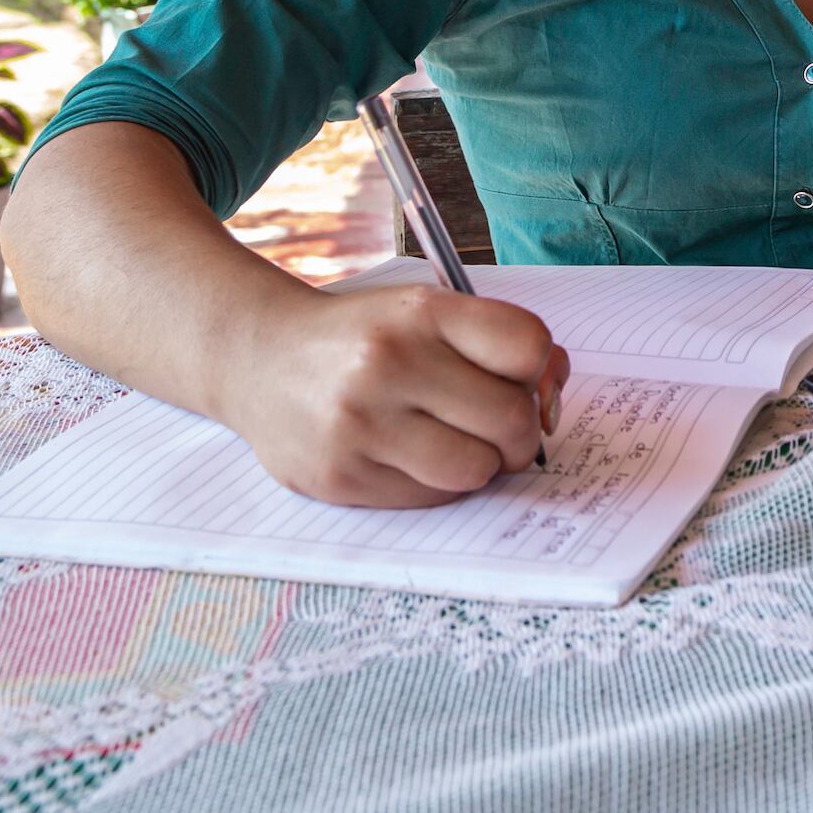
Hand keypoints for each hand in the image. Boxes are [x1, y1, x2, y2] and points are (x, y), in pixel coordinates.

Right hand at [228, 284, 569, 508]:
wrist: (259, 356)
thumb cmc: (365, 337)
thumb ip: (496, 345)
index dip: (539, 371)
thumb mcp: (426, 313)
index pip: (528, 347)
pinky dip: (435, 484)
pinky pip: (430, 499)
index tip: (520, 379)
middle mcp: (389, 363)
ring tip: (452, 442)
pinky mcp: (340, 476)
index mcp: (421, 312)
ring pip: (476, 471)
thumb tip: (552, 398)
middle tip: (495, 425)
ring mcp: (361, 424)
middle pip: (512, 421)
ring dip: (478, 464)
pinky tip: (407, 455)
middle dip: (518, 432)